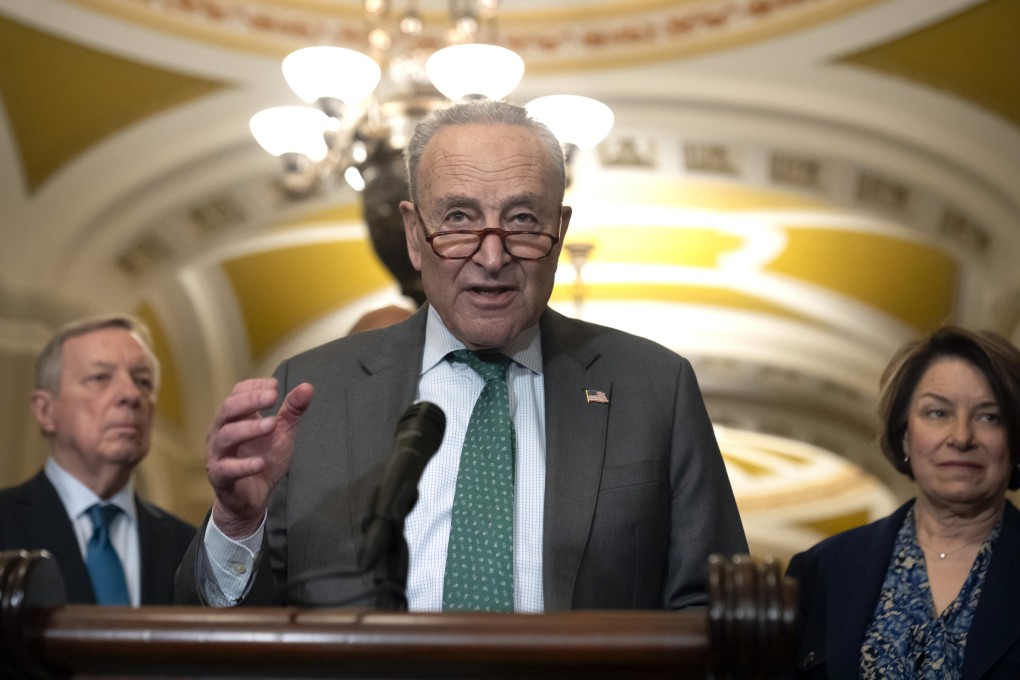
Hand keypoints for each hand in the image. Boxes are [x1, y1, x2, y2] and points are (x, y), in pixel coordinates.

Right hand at [205, 378, 313, 538]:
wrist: (252, 497)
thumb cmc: (263, 458)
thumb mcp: (282, 432)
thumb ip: (292, 410)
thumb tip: (307, 387)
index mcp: (234, 418)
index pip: (237, 393)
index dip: (254, 387)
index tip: (275, 387)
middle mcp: (221, 432)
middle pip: (228, 409)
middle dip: (251, 401)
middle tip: (273, 397)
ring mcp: (218, 454)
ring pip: (226, 436)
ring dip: (249, 428)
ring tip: (271, 425)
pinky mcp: (220, 477)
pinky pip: (227, 469)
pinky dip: (244, 465)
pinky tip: (261, 462)